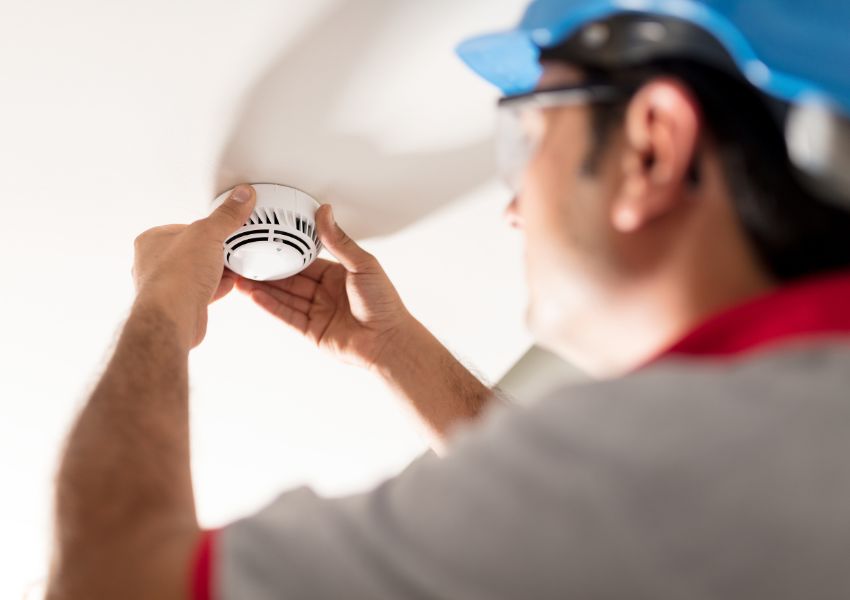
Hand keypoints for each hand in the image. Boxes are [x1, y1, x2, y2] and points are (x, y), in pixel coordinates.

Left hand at [132, 184, 256, 347]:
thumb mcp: (208, 234)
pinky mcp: (181, 304)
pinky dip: (216, 287)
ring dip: (214, 270)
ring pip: (196, 272)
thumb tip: (240, 197)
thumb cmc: (175, 277)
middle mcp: (154, 263)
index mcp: (151, 241)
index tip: (221, 227)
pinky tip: (226, 284)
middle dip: (211, 250)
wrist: (174, 318)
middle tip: (227, 246)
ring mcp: (167, 286)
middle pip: (191, 250)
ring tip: (229, 265)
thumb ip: (226, 216)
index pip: (184, 226)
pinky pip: (202, 291)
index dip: (206, 227)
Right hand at [236, 204, 414, 370]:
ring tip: (241, 276)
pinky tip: (254, 295)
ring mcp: (317, 313)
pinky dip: (269, 306)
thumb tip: (326, 213)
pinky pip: (286, 316)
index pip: (306, 261)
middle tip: (246, 258)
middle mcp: (326, 294)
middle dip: (268, 270)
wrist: (389, 340)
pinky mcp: (311, 331)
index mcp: (338, 276)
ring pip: (284, 297)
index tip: (268, 240)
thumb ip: (339, 241)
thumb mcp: (363, 264)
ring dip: (262, 287)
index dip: (287, 252)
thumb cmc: (385, 305)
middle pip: (290, 279)